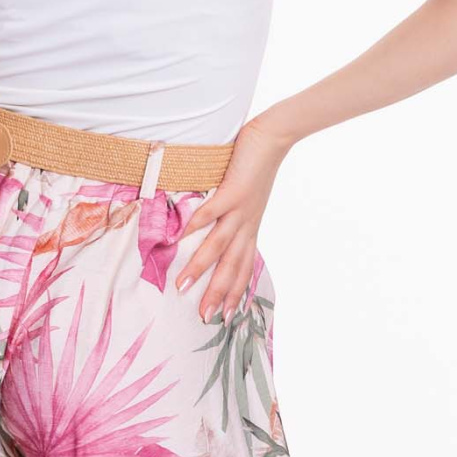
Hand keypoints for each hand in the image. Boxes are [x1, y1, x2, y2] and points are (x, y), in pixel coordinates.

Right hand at [174, 115, 292, 322]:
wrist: (275, 138)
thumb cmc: (256, 166)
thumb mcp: (247, 199)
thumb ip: (230, 215)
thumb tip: (209, 229)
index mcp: (250, 228)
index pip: (243, 268)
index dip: (235, 293)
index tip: (226, 318)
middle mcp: (246, 224)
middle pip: (231, 266)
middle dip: (218, 294)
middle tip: (204, 318)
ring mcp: (240, 209)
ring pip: (219, 246)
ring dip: (200, 269)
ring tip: (182, 287)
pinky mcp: (233, 191)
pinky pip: (212, 212)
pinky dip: (196, 226)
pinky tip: (181, 239)